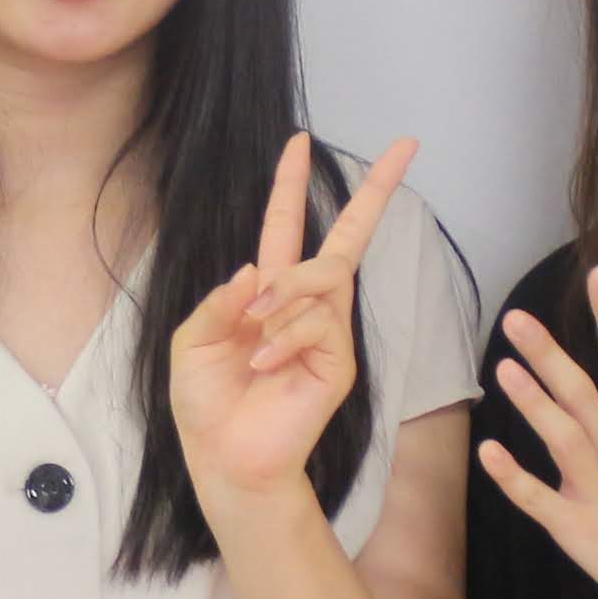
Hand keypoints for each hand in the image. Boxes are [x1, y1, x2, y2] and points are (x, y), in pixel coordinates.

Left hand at [169, 133, 416, 502]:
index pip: (285, 227)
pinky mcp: (338, 361)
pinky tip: (263, 364)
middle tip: (405, 147)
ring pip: (322, 277)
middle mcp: (304, 305)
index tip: (300, 141)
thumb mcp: (191, 343)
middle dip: (376, 191)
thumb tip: (257, 268)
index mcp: (266, 293)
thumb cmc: (208, 404)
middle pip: (348, 237)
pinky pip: (319, 323)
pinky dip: (284, 338)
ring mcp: (328, 332)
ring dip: (282, 296)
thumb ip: (219, 302)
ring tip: (252, 332)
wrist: (227, 457)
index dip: (292, 184)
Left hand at [479, 268, 597, 598]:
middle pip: (580, 391)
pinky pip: (540, 500)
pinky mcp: (580, 529)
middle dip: (548, 352)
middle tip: (516, 317)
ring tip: (503, 369)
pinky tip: (489, 452)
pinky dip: (514, 478)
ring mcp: (597, 490)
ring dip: (531, 401)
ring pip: (559, 435)